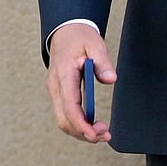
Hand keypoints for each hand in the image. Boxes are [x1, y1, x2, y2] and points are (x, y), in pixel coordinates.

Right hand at [46, 23, 116, 142]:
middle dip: (83, 132)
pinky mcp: (58, 92)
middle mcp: (55, 86)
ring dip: (80, 130)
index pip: (70, 106)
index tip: (96, 133)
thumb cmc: (80, 37)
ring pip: (62, 120)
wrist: (66, 31)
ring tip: (100, 133)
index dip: (82, 124)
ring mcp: (55, 90)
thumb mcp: (95, 44)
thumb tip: (111, 79)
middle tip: (104, 135)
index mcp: (64, 75)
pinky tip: (90, 125)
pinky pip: (64, 113)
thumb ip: (103, 62)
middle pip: (64, 119)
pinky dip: (76, 123)